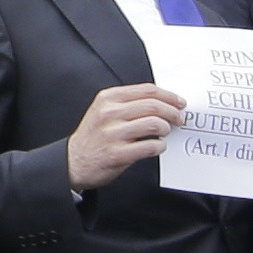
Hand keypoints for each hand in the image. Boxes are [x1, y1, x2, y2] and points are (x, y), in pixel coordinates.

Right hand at [58, 80, 187, 190]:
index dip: (168, 96)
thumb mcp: (104, 111)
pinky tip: (158, 146)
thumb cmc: (94, 136)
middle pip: (153, 106)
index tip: (179, 102)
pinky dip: (160, 146)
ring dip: (166, 129)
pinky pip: (149, 147)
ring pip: (154, 124)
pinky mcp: (117, 154)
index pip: (147, 91)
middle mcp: (109, 113)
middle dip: (172, 112)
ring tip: (165, 132)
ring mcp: (113, 134)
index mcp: (108, 99)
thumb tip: (162, 102)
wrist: (74, 162)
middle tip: (179, 118)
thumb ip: (129, 104)